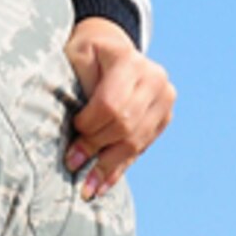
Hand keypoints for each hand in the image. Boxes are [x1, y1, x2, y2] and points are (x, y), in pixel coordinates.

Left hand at [64, 17, 175, 198]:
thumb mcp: (76, 54)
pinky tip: (104, 185)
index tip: (71, 133)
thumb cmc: (86, 51)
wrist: (112, 46)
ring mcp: (164, 100)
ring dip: (108, 168)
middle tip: (72, 165)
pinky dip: (120, 167)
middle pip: (125, 125)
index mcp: (130, 62)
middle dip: (96, 148)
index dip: (90, 125)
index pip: (112, 104)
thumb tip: (73, 129)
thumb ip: (76, 84)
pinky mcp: (164, 118)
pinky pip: (141, 147)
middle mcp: (154, 80)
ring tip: (87, 189)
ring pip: (135, 141)